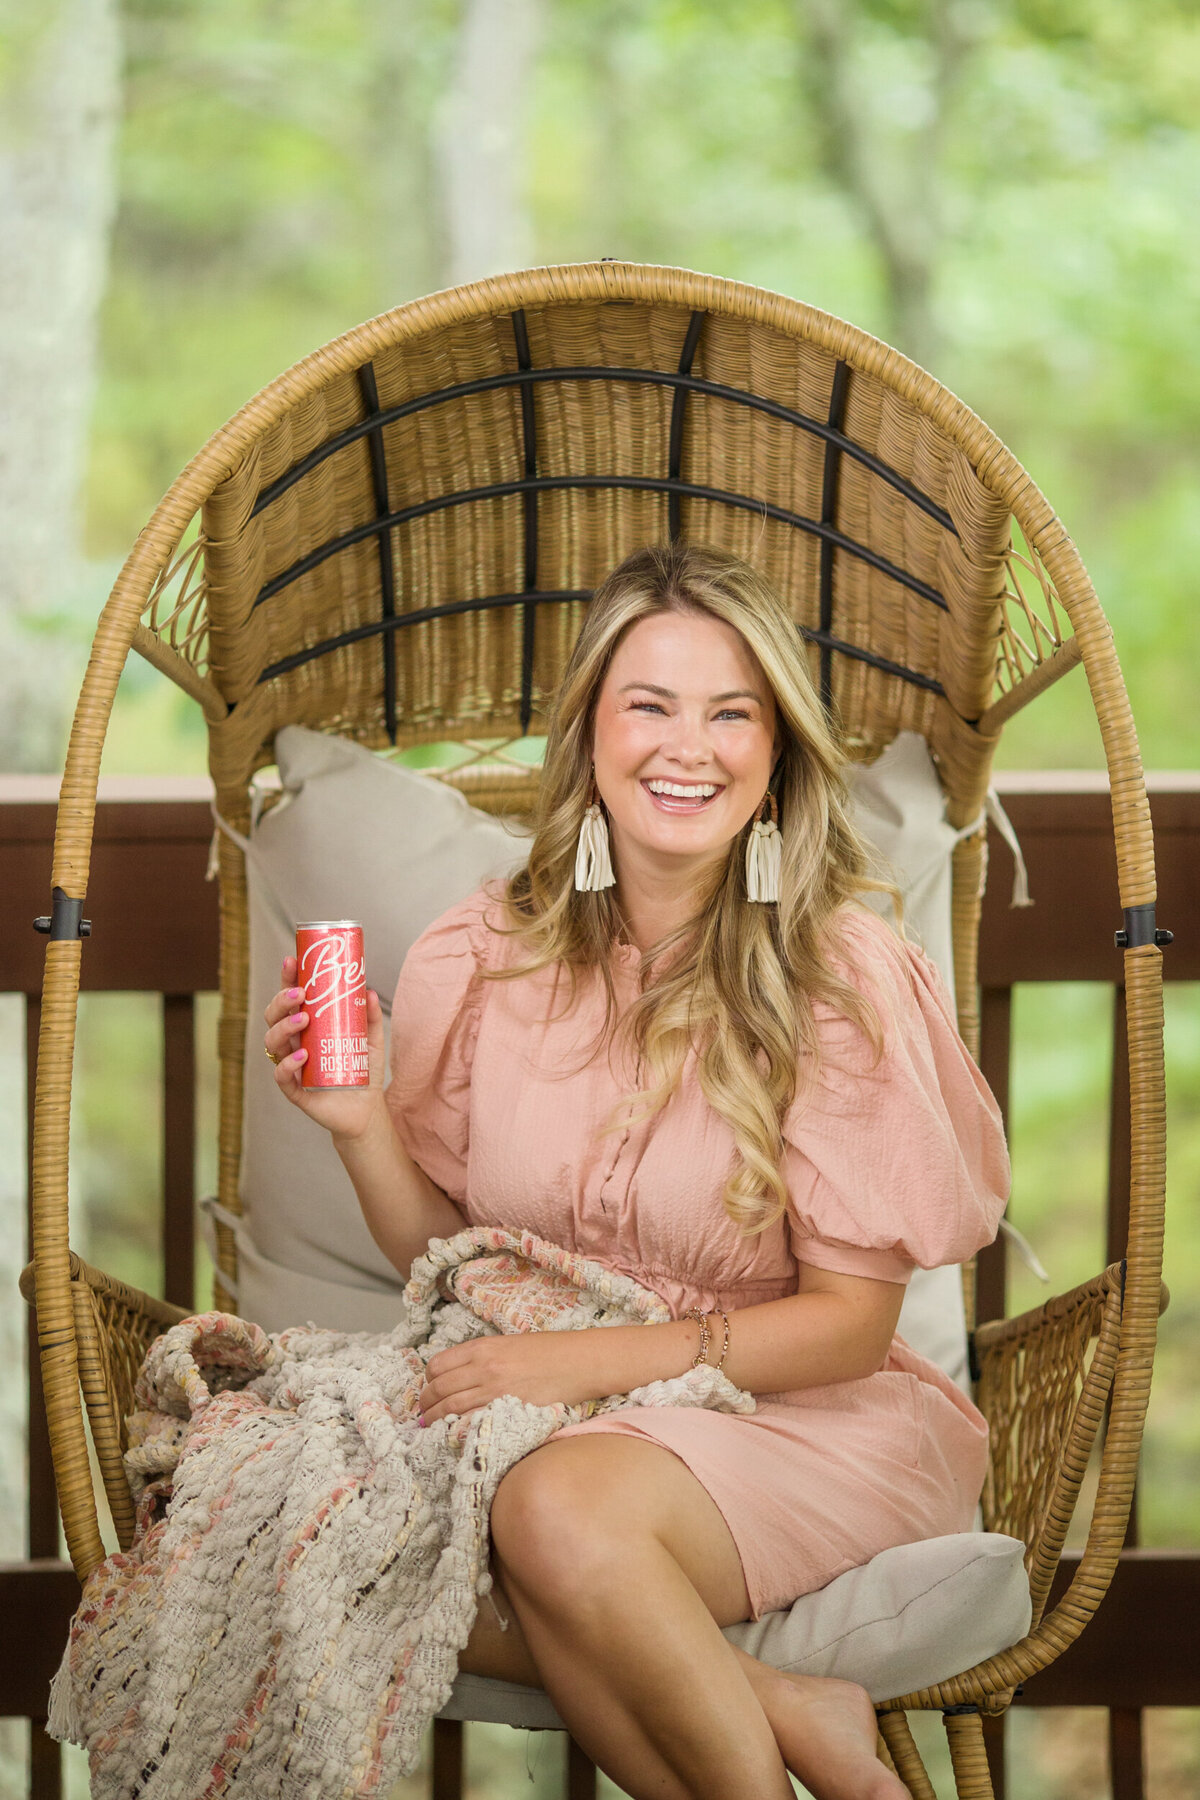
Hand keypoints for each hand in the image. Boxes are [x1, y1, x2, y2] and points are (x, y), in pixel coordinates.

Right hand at [264, 953, 387, 1140]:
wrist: (366, 1109)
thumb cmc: (361, 1070)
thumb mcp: (371, 1040)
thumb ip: (370, 1017)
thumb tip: (368, 991)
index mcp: (307, 1027)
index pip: (290, 999)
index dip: (287, 979)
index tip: (292, 961)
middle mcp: (294, 1043)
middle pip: (274, 1017)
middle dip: (281, 1001)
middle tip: (300, 994)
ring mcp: (292, 1066)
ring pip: (273, 1042)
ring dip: (284, 1027)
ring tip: (303, 1020)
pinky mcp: (295, 1090)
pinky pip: (281, 1075)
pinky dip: (288, 1064)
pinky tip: (303, 1055)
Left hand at [418, 1330, 606, 1425]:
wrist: (579, 1362)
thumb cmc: (549, 1352)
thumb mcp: (510, 1344)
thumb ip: (483, 1358)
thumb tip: (460, 1376)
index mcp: (482, 1347)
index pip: (437, 1365)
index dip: (429, 1380)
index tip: (430, 1390)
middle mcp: (483, 1367)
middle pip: (438, 1388)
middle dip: (426, 1403)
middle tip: (424, 1414)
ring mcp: (493, 1390)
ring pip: (448, 1407)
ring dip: (434, 1419)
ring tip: (430, 1427)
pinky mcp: (506, 1409)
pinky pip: (470, 1422)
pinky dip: (455, 1429)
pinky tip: (451, 1434)